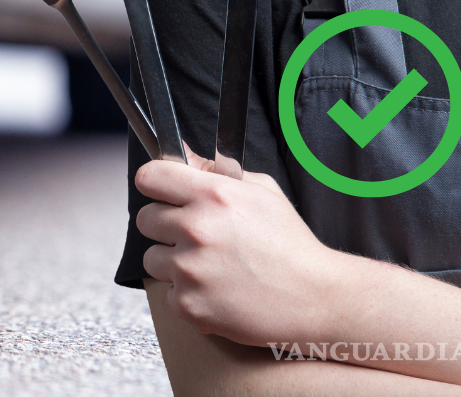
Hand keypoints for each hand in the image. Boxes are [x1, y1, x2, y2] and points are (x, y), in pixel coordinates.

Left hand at [136, 147, 349, 346]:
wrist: (314, 298)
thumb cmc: (289, 243)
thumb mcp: (261, 192)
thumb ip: (216, 172)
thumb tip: (183, 154)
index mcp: (213, 195)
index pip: (149, 177)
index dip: (156, 184)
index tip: (163, 193)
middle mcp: (196, 230)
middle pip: (146, 219)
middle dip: (166, 225)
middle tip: (197, 235)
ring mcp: (189, 270)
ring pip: (152, 258)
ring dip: (173, 261)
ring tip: (211, 266)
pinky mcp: (189, 305)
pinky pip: (168, 293)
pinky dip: (187, 293)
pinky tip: (217, 290)